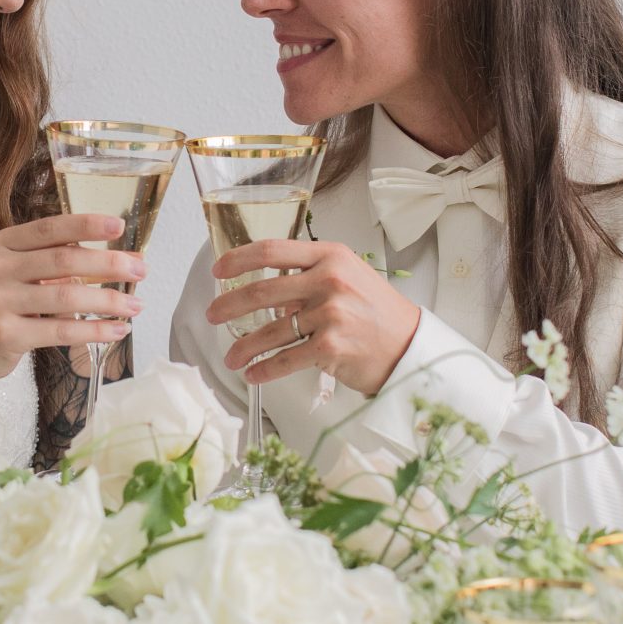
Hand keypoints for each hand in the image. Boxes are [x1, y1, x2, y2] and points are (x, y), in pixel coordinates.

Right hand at [0, 213, 142, 395]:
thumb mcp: (5, 277)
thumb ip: (46, 266)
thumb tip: (106, 261)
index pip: (49, 227)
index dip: (86, 224)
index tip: (120, 225)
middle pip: (63, 260)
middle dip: (108, 263)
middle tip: (140, 269)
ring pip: (67, 297)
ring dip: (109, 300)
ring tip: (136, 305)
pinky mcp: (5, 336)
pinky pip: (61, 331)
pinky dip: (94, 330)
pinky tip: (116, 330)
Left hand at [207, 239, 420, 396]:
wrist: (409, 345)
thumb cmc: (377, 313)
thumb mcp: (347, 277)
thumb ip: (308, 277)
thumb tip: (266, 291)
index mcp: (330, 256)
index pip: (272, 249)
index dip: (238, 259)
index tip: (218, 269)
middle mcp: (329, 280)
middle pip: (262, 290)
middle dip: (229, 306)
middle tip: (212, 315)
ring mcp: (330, 313)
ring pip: (270, 330)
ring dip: (244, 347)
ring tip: (231, 357)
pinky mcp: (331, 345)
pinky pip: (286, 358)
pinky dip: (265, 369)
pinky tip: (253, 374)